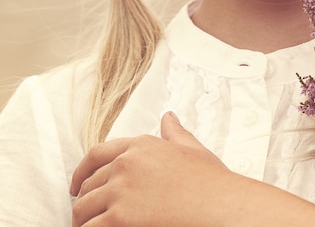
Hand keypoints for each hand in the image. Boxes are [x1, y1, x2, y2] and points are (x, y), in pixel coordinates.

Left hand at [71, 112, 229, 226]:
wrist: (218, 206)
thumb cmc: (209, 182)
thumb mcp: (192, 149)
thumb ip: (174, 133)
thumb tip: (168, 117)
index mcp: (141, 145)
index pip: (97, 154)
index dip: (81, 171)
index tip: (76, 186)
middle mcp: (126, 164)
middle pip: (88, 184)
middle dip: (85, 200)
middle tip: (89, 215)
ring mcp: (120, 191)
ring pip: (82, 209)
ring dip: (83, 221)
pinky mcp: (118, 218)